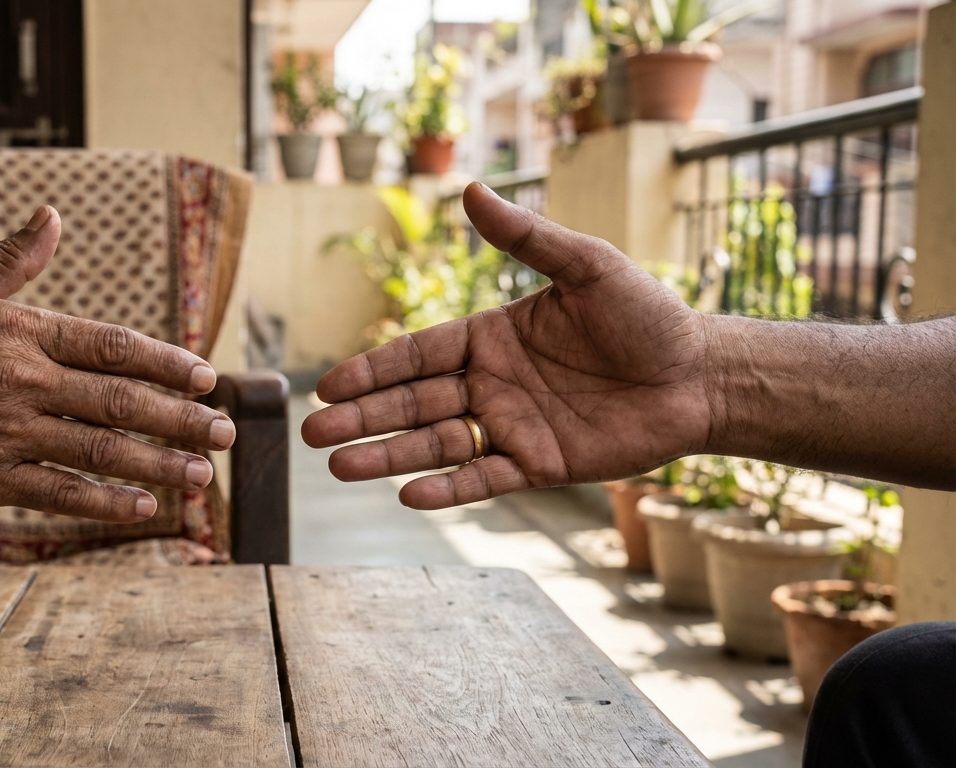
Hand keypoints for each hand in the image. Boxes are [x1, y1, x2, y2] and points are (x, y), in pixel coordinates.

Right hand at [0, 206, 234, 521]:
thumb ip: (13, 256)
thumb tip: (53, 216)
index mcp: (19, 330)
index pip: (113, 345)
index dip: (168, 363)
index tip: (206, 376)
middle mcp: (22, 382)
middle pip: (121, 401)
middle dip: (181, 419)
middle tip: (226, 432)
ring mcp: (5, 434)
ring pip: (99, 452)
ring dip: (157, 466)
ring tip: (202, 475)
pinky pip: (56, 493)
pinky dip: (102, 503)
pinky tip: (141, 509)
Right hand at [301, 183, 710, 508]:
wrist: (703, 375)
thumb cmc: (648, 314)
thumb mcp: (587, 266)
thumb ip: (526, 237)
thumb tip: (470, 188)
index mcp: (491, 337)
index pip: (417, 355)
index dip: (372, 370)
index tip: (328, 385)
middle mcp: (491, 384)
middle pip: (413, 403)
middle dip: (363, 418)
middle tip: (314, 434)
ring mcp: (513, 427)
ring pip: (436, 444)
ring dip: (388, 455)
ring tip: (339, 467)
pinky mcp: (541, 466)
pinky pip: (486, 478)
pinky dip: (448, 488)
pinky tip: (408, 493)